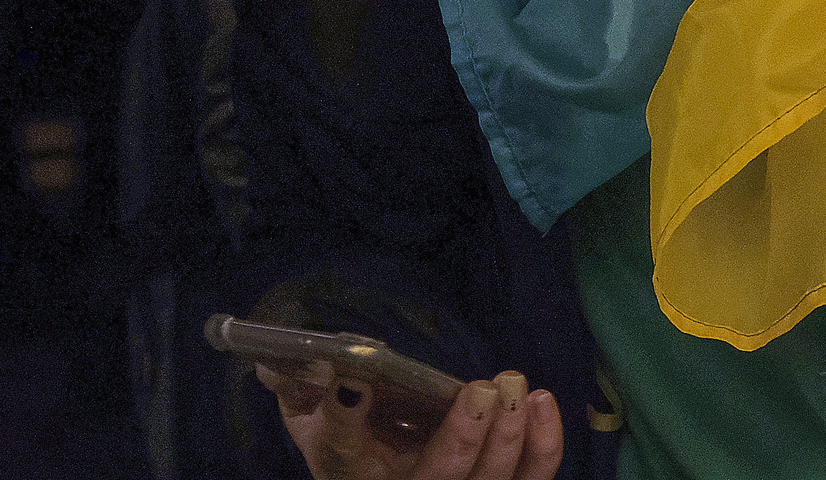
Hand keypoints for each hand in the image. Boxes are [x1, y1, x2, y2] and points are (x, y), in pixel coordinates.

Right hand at [259, 362, 562, 479]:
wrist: (374, 469)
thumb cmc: (346, 440)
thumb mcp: (314, 420)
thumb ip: (299, 389)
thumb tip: (282, 358)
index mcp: (354, 472)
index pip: (342, 448)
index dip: (345, 416)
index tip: (350, 378)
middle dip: (462, 441)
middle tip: (481, 389)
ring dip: (509, 441)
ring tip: (516, 389)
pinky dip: (543, 446)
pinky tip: (542, 401)